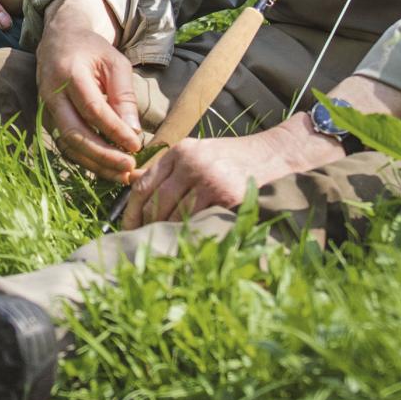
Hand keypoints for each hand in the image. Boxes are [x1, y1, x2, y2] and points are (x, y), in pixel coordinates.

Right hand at [36, 0, 144, 181]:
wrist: (59, 40)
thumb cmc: (92, 50)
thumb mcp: (115, 62)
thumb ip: (123, 95)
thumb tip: (133, 131)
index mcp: (70, 74)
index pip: (92, 109)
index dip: (114, 130)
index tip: (136, 146)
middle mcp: (52, 94)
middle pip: (75, 133)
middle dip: (103, 155)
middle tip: (129, 167)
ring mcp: (46, 109)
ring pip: (68, 145)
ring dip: (95, 164)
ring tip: (121, 175)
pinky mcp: (48, 120)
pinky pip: (66, 145)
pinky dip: (87, 160)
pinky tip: (107, 168)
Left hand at [118, 116, 343, 230]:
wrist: (273, 155)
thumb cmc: (231, 158)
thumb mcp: (197, 152)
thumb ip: (168, 169)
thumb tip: (135, 194)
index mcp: (181, 151)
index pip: (144, 185)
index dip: (131, 212)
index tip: (127, 229)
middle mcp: (192, 164)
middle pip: (156, 204)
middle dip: (147, 227)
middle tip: (143, 244)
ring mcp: (210, 181)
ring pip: (176, 217)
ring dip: (168, 234)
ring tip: (163, 247)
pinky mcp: (227, 198)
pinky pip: (199, 223)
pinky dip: (190, 235)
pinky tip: (187, 244)